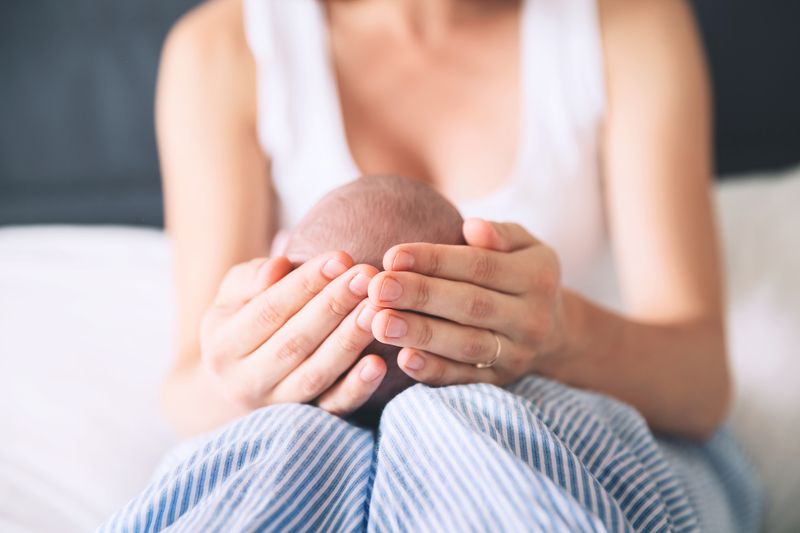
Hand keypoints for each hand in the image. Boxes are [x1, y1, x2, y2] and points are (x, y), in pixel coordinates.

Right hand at [200, 252, 385, 415]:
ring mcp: (275, 408)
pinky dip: (357, 388)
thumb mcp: (233, 295)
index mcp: (221, 347)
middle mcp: (243, 383)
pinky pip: (333, 409)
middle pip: (295, 341)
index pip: (269, 310)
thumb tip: (278, 266)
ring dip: (349, 340)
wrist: (238, 381)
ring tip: (376, 309)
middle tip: (367, 277)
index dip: (306, 284)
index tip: (341, 258)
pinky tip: (380, 364)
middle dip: (334, 306)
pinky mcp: (306, 424)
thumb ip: (251, 277)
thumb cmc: (243, 320)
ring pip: (316, 374)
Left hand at [366, 218, 569, 385]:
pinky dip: (434, 370)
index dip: (435, 260)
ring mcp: (517, 354)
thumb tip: (472, 228)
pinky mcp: (500, 382)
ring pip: (466, 345)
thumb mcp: (525, 245)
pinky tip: (403, 360)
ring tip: (380, 322)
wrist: (556, 334)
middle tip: (377, 288)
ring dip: (421, 334)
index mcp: (536, 277)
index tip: (392, 256)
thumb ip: (501, 233)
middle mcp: (531, 318)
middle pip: (471, 306)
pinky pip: (466, 379)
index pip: (480, 266)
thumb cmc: (522, 275)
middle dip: (421, 296)